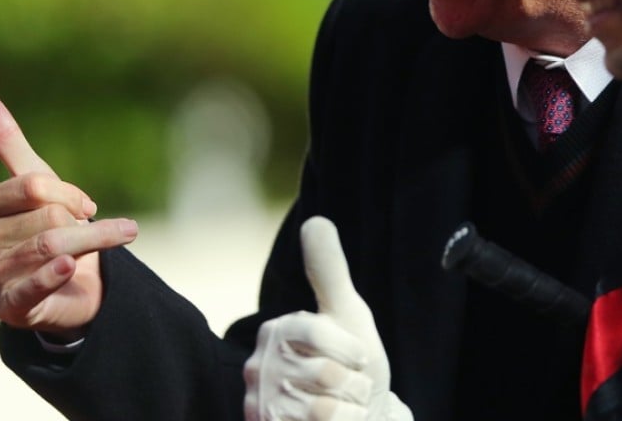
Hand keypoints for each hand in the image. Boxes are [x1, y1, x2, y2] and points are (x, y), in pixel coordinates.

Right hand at [0, 89, 138, 336]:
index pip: (36, 185)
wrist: (68, 286)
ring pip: (53, 246)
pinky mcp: (10, 307)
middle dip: (83, 222)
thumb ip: (7, 143)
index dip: (71, 194)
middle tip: (91, 230)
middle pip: (49, 217)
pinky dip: (54, 275)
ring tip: (118, 238)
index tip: (86, 206)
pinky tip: (71, 267)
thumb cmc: (47, 227)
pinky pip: (32, 287)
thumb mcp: (34, 183)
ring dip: (95, 241)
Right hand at [243, 216, 412, 420]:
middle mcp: (259, 368)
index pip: (319, 332)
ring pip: (321, 409)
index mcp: (276, 331)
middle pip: (324, 372)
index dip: (352, 348)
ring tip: (344, 404)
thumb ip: (329, 270)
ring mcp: (261, 407)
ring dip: (349, 407)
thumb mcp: (347, 313)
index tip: (359, 356)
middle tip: (349, 384)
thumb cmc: (354, 363)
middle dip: (353, 382)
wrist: (362, 414)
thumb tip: (314, 220)